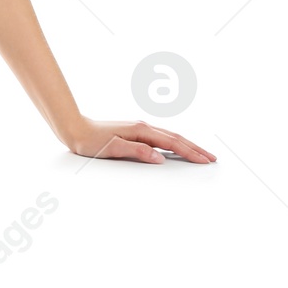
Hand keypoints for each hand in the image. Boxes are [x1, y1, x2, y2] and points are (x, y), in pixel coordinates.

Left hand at [58, 114, 216, 163]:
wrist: (74, 128)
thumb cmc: (90, 140)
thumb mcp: (112, 148)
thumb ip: (137, 152)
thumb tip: (160, 158)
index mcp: (141, 130)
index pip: (172, 143)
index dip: (191, 152)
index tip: (206, 160)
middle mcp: (143, 127)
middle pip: (176, 138)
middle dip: (195, 148)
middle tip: (213, 158)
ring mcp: (140, 129)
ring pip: (170, 137)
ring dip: (187, 145)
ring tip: (201, 154)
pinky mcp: (135, 133)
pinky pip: (161, 138)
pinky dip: (174, 144)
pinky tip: (177, 149)